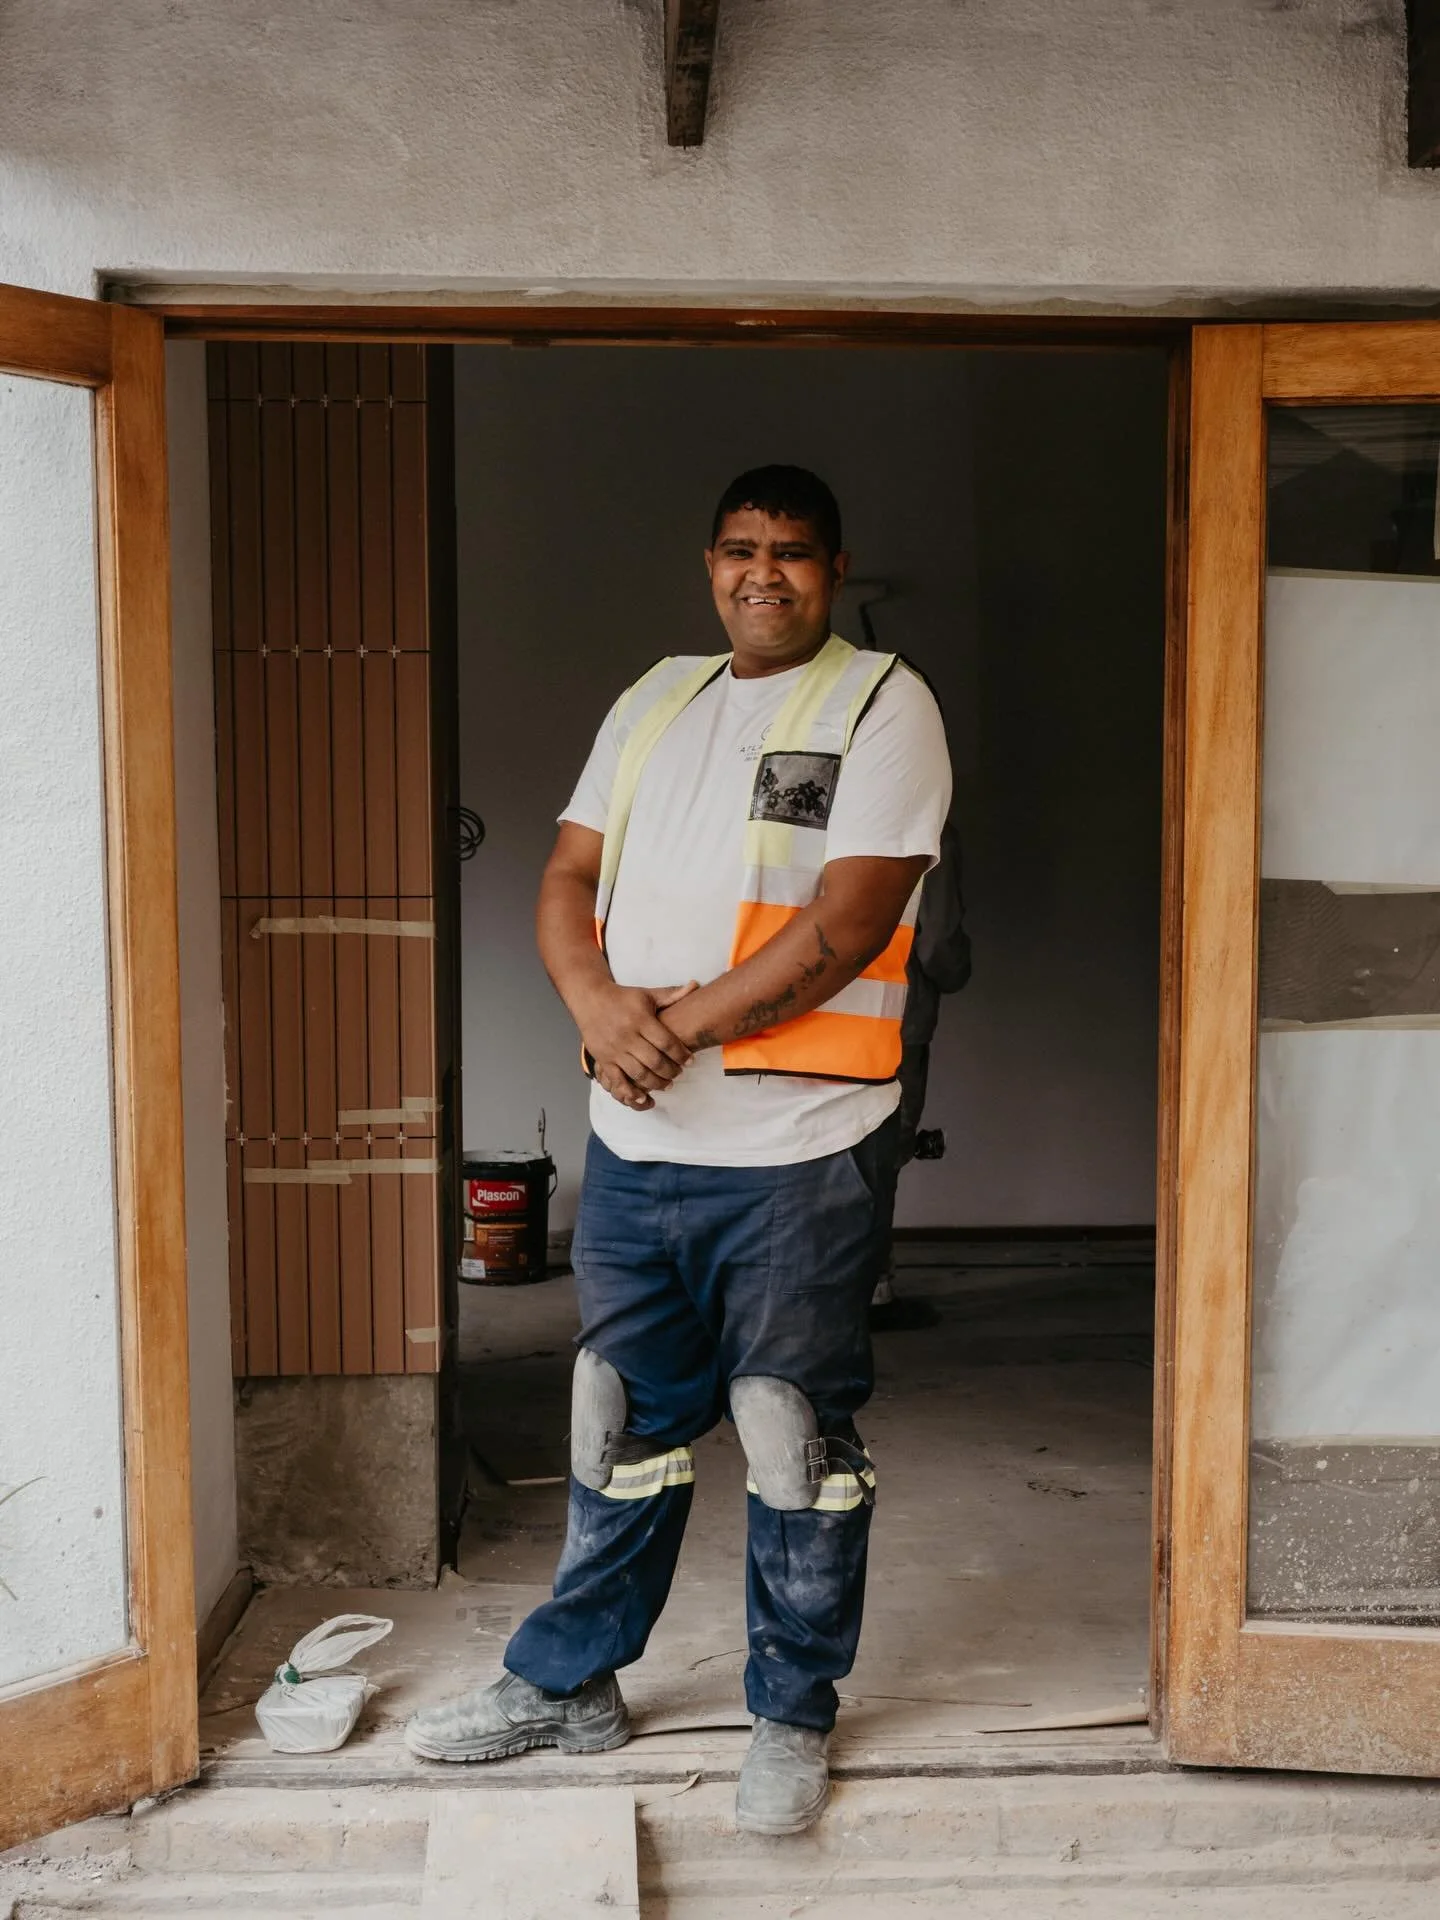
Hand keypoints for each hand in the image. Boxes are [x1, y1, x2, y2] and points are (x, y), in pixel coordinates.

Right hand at [578, 982, 696, 1110]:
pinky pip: (617, 1081)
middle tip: (679, 1073)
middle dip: (671, 1071)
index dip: (681, 1054)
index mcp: (641, 1019)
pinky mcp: (603, 1059)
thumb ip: (671, 994)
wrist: (590, 999)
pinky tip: (643, 1098)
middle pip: (655, 1061)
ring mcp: (614, 1050)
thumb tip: (695, 985)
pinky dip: (630, 1092)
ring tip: (667, 1083)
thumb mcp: (647, 994)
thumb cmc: (623, 998)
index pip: (666, 1042)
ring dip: (656, 1083)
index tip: (690, 1060)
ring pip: (639, 1073)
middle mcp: (627, 1036)